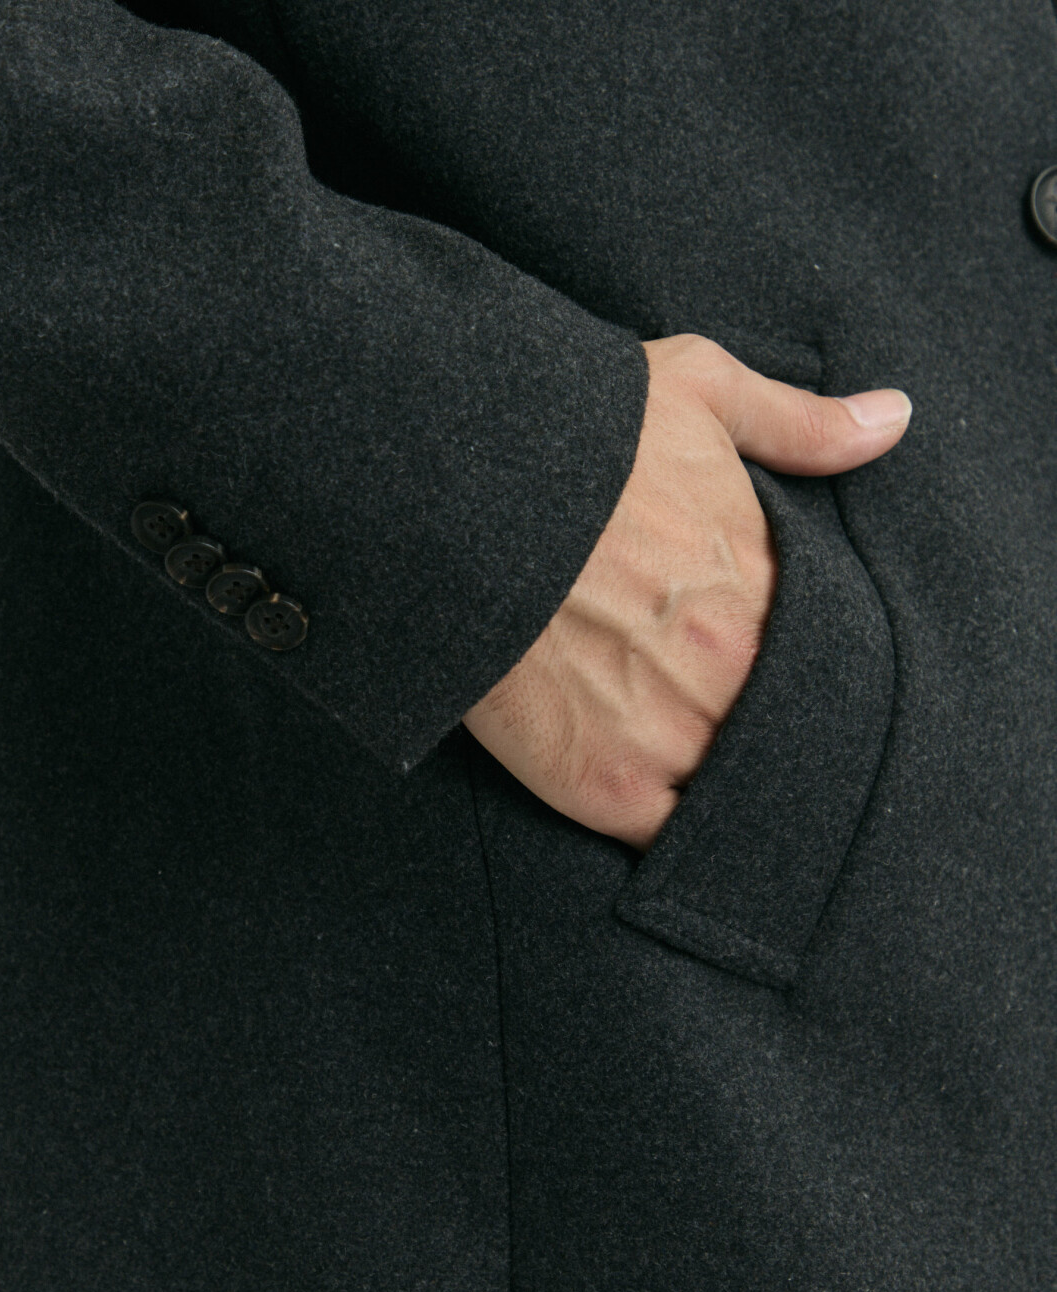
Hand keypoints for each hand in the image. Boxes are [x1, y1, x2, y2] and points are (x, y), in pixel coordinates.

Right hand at [463, 334, 910, 850]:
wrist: (455, 498)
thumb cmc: (574, 439)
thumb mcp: (698, 392)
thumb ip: (799, 423)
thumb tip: (893, 418)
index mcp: (768, 592)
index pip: (827, 662)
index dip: (808, 672)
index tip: (777, 668)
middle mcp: (734, 675)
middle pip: (784, 735)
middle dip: (766, 730)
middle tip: (724, 718)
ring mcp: (674, 739)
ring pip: (734, 793)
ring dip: (726, 788)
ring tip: (695, 769)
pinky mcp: (608, 787)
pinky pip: (670, 842)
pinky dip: (676, 840)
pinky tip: (665, 819)